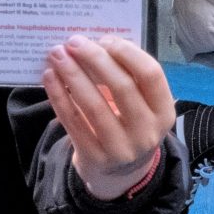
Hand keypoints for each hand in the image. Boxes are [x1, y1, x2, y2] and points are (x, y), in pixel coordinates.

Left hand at [42, 34, 175, 200]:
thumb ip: (128, 78)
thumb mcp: (141, 106)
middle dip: (95, 59)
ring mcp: (120, 149)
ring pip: (93, 105)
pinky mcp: (94, 158)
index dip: (127, 53)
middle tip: (74, 41)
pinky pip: (72, 121)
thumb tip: (95, 44)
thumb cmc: (130, 125)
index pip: (151, 75)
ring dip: (72, 75)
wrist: (121, 174)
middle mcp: (147, 132)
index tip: (105, 39)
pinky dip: (59, 96)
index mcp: (164, 113)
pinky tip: (49, 77)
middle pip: (122, 87)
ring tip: (57, 55)